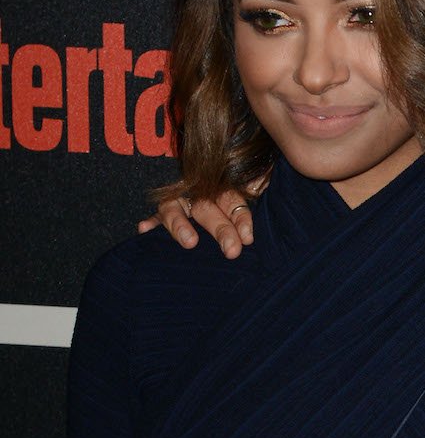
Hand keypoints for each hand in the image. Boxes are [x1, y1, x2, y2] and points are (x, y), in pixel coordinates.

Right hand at [137, 189, 257, 258]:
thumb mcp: (247, 195)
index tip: (247, 239)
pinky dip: (150, 223)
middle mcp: (200, 193)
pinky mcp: (161, 212)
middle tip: (232, 251)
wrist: (203, 186)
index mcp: (223, 190)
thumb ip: (258, 191)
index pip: (233, 201)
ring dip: (181, 225)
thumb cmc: (231, 204)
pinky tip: (144, 229)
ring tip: (190, 242)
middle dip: (221, 230)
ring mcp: (178, 201)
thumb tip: (267, 186)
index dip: (241, 219)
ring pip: (176, 209)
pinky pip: (154, 216)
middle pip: (208, 209)